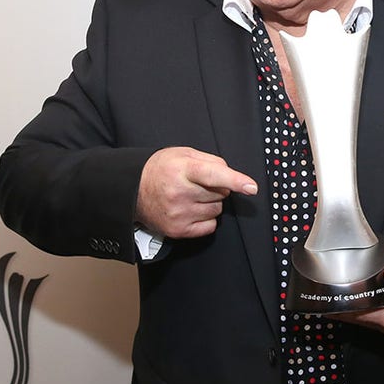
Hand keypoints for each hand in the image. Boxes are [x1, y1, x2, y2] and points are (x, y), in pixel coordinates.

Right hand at [136, 147, 256, 238]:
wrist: (132, 190)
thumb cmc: (161, 169)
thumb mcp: (183, 154)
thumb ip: (210, 160)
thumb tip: (230, 174)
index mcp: (182, 169)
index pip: (213, 175)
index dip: (235, 180)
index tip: (251, 187)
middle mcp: (179, 192)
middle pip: (220, 193)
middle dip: (216, 187)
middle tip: (197, 183)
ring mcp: (178, 214)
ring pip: (217, 210)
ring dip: (211, 203)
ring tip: (191, 195)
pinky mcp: (178, 230)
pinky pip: (210, 226)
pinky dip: (206, 218)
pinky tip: (190, 209)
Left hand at [329, 242, 383, 335]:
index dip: (370, 313)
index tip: (351, 306)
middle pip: (380, 322)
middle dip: (357, 316)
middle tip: (335, 306)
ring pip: (376, 325)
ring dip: (356, 318)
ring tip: (335, 307)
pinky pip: (376, 323)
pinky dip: (360, 317)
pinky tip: (345, 309)